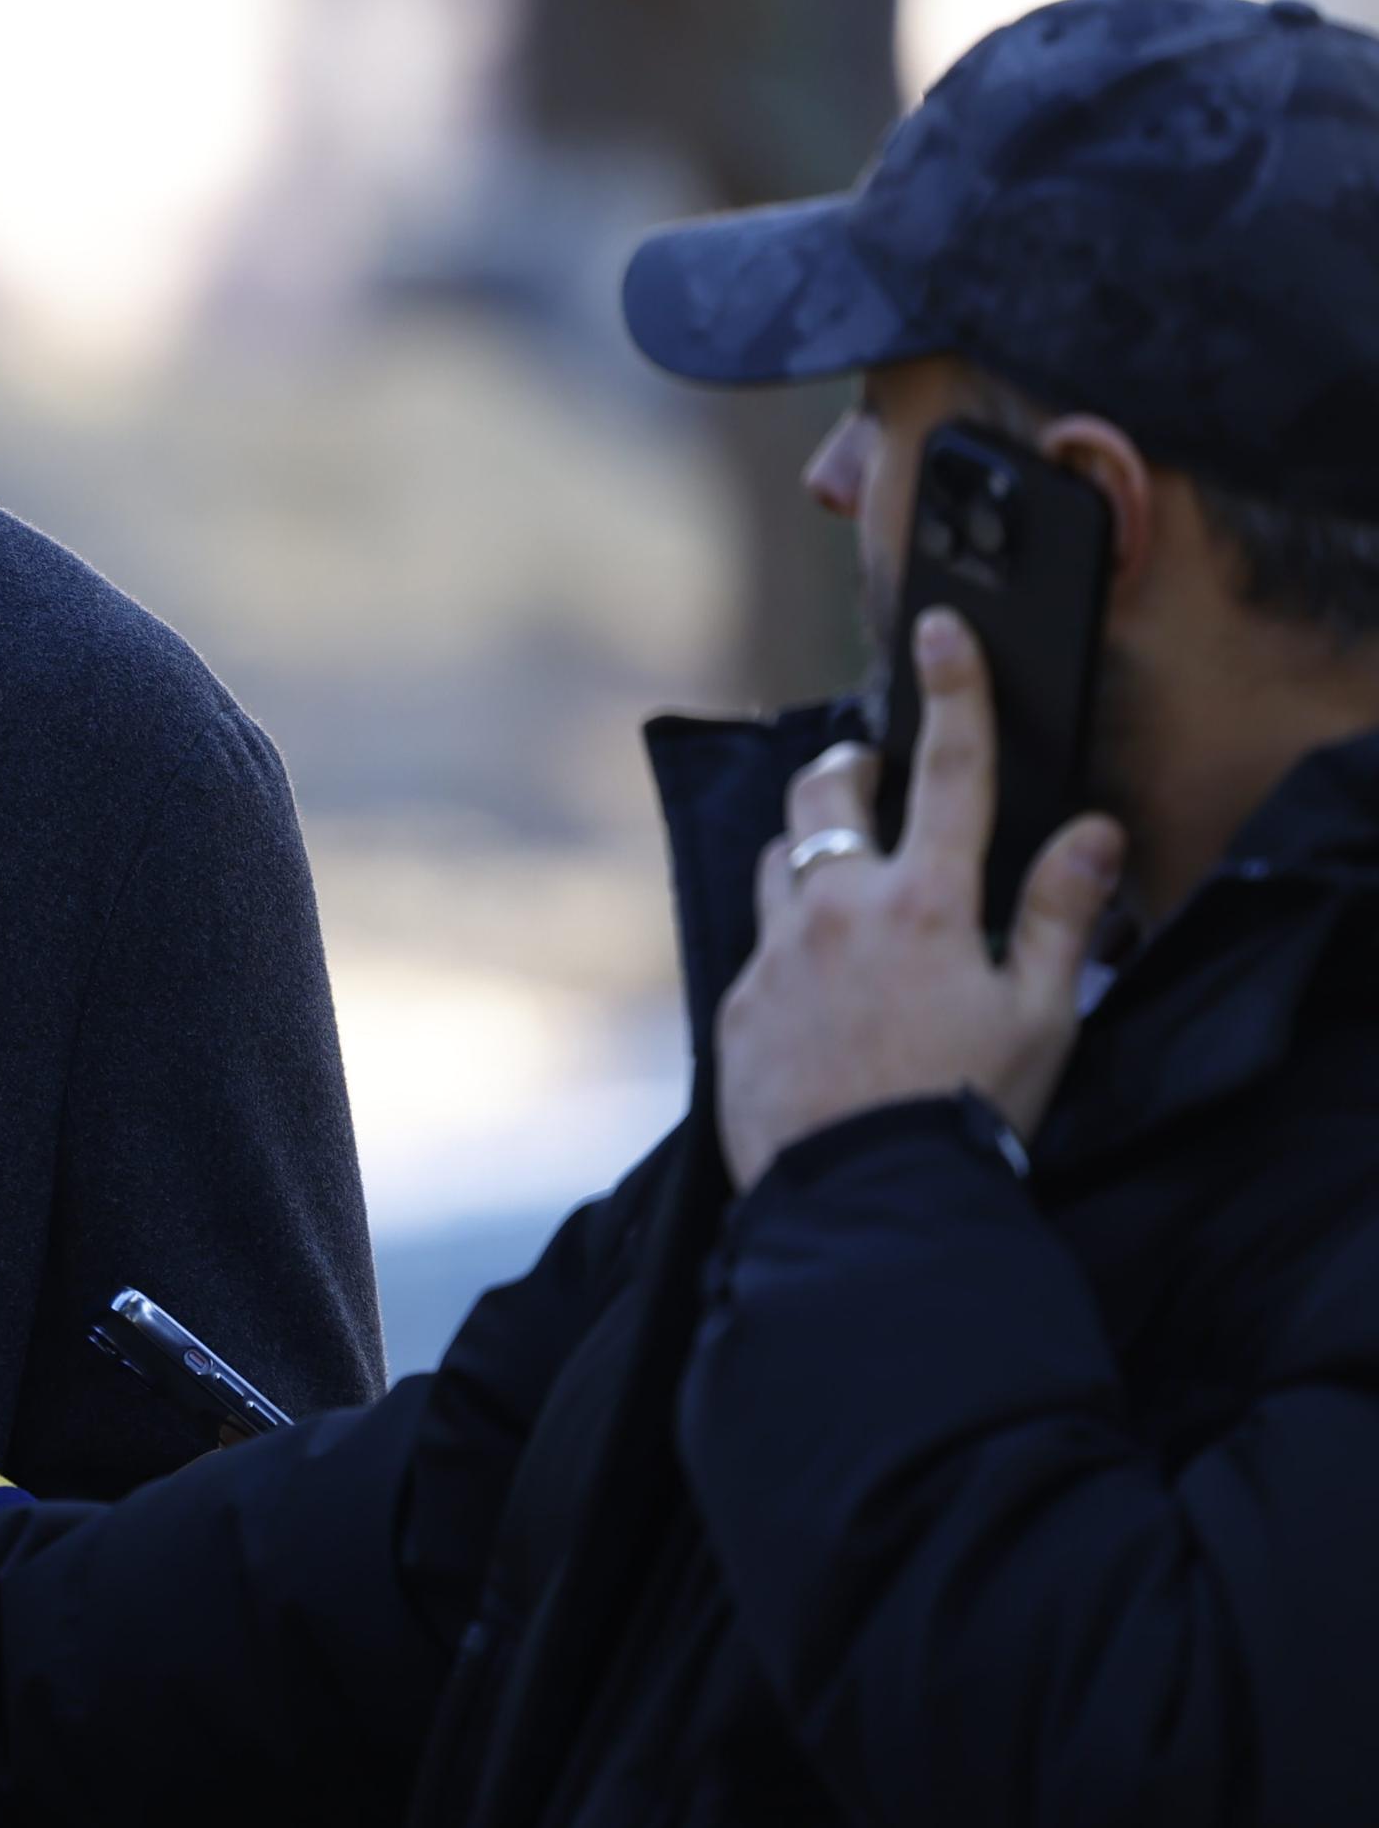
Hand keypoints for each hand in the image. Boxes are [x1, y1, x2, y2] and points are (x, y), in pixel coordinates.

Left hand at [716, 607, 1124, 1191]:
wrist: (861, 1199)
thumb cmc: (965, 1110)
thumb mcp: (1041, 1016)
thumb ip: (1062, 915)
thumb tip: (1091, 830)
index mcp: (924, 903)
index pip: (950, 770)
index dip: (953, 690)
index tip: (940, 627)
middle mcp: (836, 909)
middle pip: (826, 791)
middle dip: (851, 764)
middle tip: (877, 774)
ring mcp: (775, 952)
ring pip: (780, 857)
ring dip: (812, 845)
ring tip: (849, 870)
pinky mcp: (736, 1001)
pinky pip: (761, 942)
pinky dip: (793, 938)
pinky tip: (823, 979)